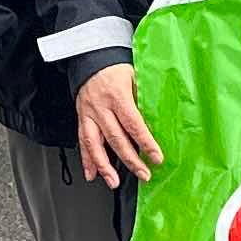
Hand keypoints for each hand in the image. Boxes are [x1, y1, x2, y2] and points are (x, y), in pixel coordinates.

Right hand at [71, 66, 160, 186]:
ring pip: (94, 143)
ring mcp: (89, 113)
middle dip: (130, 159)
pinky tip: (92, 173)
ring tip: (113, 181)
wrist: (90, 59)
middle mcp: (101, 107)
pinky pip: (82, 141)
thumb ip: (144, 98)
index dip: (146, 143)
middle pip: (116, 138)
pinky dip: (86, 159)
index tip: (156, 157)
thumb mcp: (135, 76)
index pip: (134, 124)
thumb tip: (158, 120)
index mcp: (117, 96)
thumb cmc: (115, 68)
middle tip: (143, 174)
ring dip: (104, 166)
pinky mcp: (81, 118)